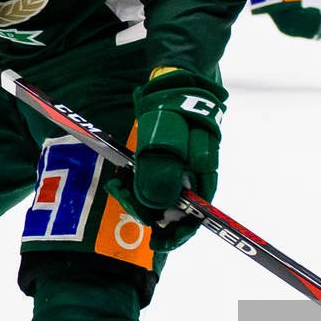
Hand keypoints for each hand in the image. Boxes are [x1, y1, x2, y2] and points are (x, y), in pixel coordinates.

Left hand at [106, 69, 225, 247]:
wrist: (173, 78)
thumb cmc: (173, 106)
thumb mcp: (165, 135)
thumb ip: (160, 169)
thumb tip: (157, 205)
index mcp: (203, 174)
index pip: (197, 216)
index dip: (178, 234)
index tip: (157, 241)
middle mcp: (195, 177)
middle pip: (176, 211)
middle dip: (148, 212)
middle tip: (121, 195)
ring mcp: (182, 169)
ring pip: (162, 198)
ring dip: (139, 198)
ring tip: (117, 185)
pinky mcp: (168, 161)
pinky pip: (154, 183)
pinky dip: (138, 185)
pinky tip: (122, 178)